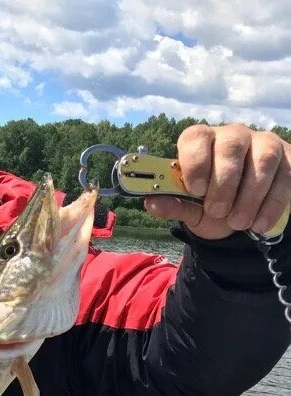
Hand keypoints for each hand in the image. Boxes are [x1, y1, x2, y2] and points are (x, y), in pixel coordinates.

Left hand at [143, 124, 290, 238]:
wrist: (240, 214)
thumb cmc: (209, 203)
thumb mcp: (189, 208)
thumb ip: (172, 204)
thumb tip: (151, 202)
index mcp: (201, 141)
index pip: (196, 137)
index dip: (195, 161)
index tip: (195, 189)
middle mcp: (233, 136)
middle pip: (231, 146)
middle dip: (224, 183)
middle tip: (217, 211)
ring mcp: (263, 143)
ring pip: (262, 160)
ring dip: (250, 196)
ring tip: (238, 223)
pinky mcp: (288, 158)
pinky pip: (286, 176)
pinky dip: (273, 203)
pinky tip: (260, 225)